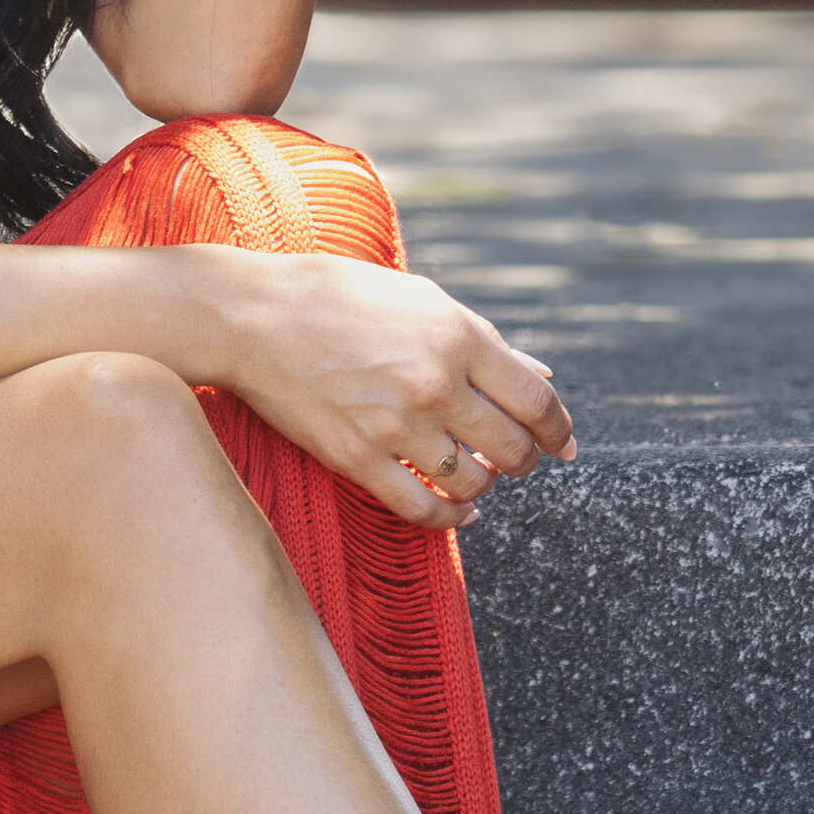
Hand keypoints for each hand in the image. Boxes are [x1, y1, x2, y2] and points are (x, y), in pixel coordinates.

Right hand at [201, 252, 574, 530]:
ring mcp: (395, 423)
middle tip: (519, 461)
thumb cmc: (337, 295)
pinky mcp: (356, 457)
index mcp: (457, 334)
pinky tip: (455, 510)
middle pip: (514, 449)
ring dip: (485, 486)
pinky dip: (449, 517)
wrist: (250, 315)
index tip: (564, 444)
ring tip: (478, 476)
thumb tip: (541, 376)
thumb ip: (484, 339)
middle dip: (526, 461)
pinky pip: (422, 509)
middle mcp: (434, 381)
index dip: (560, 430)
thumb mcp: (420, 298)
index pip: (537, 400)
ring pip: (473, 483)